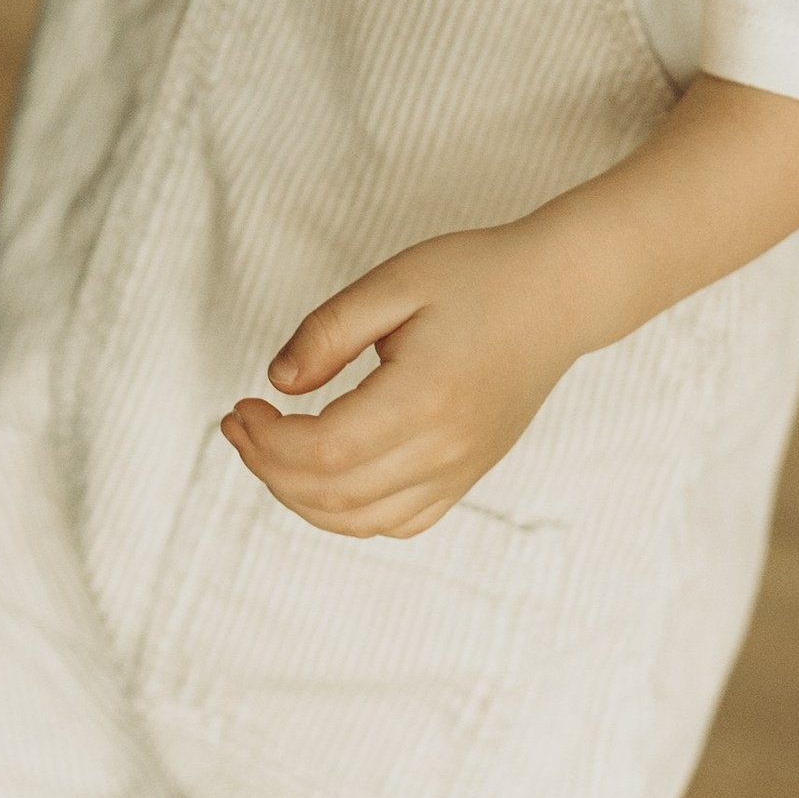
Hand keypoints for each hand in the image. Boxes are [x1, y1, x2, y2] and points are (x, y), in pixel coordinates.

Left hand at [221, 227, 585, 539]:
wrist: (558, 295)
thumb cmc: (477, 276)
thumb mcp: (394, 282)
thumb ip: (328, 332)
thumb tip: (277, 383)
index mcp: (424, 398)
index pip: (323, 452)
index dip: (267, 440)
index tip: (241, 407)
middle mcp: (445, 449)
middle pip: (333, 494)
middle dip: (269, 467)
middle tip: (240, 425)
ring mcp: (460, 470)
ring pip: (361, 520)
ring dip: (300, 497)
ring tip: (269, 451)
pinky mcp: (468, 475)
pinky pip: (399, 521)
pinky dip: (348, 513)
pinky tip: (323, 475)